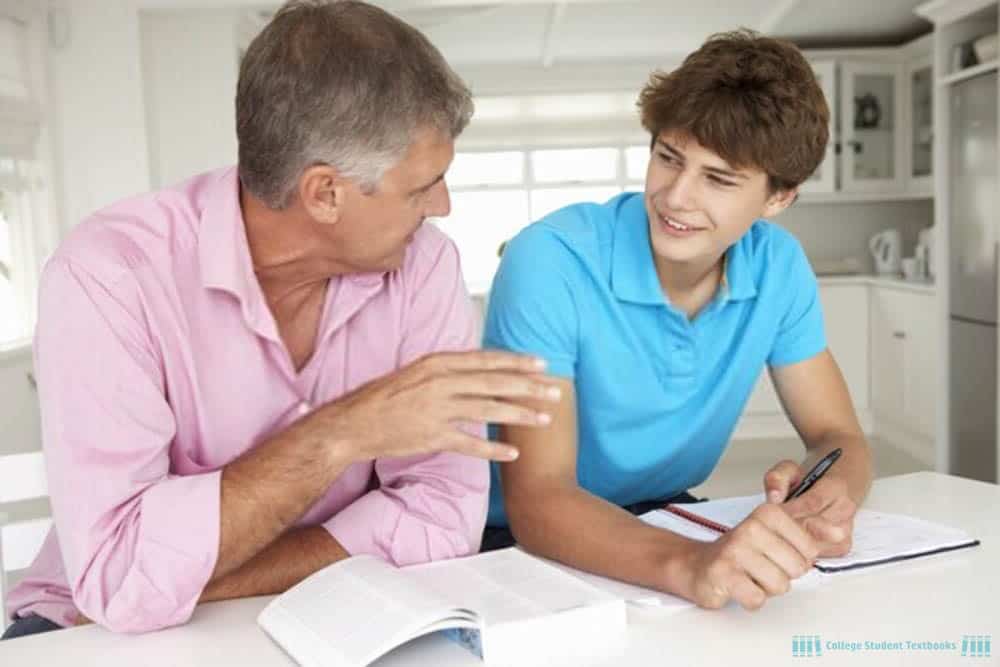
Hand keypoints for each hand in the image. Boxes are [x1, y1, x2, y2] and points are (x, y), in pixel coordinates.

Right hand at [297, 350, 561, 465]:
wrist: (353, 422)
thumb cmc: (386, 397)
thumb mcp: (418, 372)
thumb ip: (449, 370)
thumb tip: (479, 368)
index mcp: (438, 362)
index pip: (486, 360)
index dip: (517, 362)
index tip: (542, 364)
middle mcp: (440, 382)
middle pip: (495, 383)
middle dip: (529, 387)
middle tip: (556, 392)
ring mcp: (436, 409)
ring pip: (489, 410)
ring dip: (520, 415)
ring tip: (544, 420)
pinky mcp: (432, 436)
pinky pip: (470, 443)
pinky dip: (493, 450)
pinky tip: (513, 454)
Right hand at [675, 503, 818, 610]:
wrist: (698, 565)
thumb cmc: (742, 551)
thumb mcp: (779, 533)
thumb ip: (813, 530)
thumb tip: (841, 531)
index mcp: (768, 513)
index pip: (810, 548)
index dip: (798, 558)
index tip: (777, 552)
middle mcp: (751, 527)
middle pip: (797, 569)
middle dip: (783, 574)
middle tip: (762, 566)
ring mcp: (735, 551)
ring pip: (780, 586)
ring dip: (767, 588)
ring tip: (750, 576)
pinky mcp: (723, 574)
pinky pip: (757, 599)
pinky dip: (751, 599)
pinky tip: (740, 586)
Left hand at [764, 460, 856, 556]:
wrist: (831, 494)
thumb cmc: (808, 485)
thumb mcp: (789, 471)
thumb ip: (778, 477)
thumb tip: (774, 496)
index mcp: (835, 487)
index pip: (812, 503)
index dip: (791, 511)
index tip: (774, 515)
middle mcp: (844, 508)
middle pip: (815, 525)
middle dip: (791, 528)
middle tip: (773, 529)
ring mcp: (846, 528)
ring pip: (819, 542)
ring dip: (797, 542)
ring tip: (782, 536)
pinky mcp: (843, 545)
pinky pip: (822, 554)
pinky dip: (805, 552)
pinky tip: (793, 545)